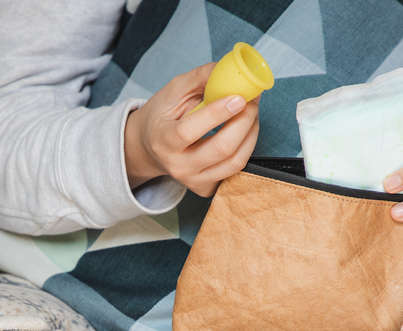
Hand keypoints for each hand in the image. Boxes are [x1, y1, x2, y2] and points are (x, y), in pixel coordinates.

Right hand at [124, 63, 259, 196]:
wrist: (150, 149)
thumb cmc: (162, 117)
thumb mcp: (173, 92)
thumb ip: (200, 78)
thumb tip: (230, 69)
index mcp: (163, 141)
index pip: (189, 131)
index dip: (217, 114)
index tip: (239, 97)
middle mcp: (179, 167)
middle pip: (221, 149)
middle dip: (244, 121)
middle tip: (252, 100)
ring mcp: (194, 181)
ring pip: (235, 162)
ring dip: (251, 134)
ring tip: (252, 113)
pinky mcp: (207, 188)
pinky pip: (236, 170)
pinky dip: (246, 147)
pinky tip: (244, 131)